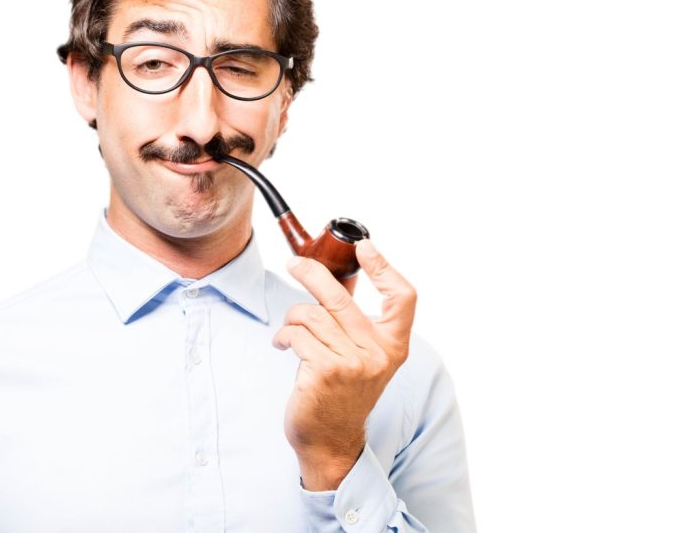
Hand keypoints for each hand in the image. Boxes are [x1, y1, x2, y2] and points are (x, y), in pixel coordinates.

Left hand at [273, 239, 416, 490]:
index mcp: (393, 346)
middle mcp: (378, 353)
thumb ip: (355, 322)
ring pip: (311, 314)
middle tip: (294, 264)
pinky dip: (284, 336)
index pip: (403, 298)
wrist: (331, 440)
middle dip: (311, 272)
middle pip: (340, 296)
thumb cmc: (342, 393)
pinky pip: (297, 334)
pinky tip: (283, 346)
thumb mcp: (362, 357)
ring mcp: (353, 363)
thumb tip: (339, 277)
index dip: (385, 268)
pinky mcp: (325, 371)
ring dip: (292, 318)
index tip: (365, 247)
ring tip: (289, 330)